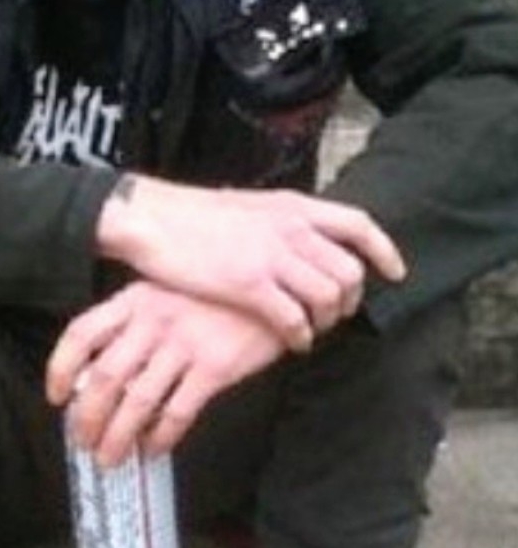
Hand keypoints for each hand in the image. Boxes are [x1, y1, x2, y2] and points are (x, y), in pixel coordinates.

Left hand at [46, 279, 286, 465]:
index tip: (55, 397)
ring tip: (110, 457)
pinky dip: (161, 436)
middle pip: (105, 377)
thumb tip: (99, 372)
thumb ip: (133, 323)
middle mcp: (154, 320)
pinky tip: (153, 449)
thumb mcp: (165, 294)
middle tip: (82, 442)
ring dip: (117, 436)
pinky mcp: (214, 367)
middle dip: (87, 418)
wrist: (272, 290)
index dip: (61, 368)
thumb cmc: (214, 296)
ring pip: (137, 401)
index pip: (81, 333)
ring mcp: (184, 344)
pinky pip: (177, 411)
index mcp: (134, 299)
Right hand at [95, 175, 405, 350]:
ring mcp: (272, 256)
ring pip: (329, 297)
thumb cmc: (194, 216)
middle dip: (350, 299)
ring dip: (327, 320)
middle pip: (350, 270)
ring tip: (311, 329)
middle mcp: (291, 228)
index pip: (358, 225)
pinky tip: (293, 341)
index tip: (395, 273)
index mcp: (293, 206)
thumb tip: (306, 239)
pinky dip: (301, 336)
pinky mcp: (249, 285)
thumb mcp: (251, 206)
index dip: (384, 251)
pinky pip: (295, 319)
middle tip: (336, 314)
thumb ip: (283, 222)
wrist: (152, 218)